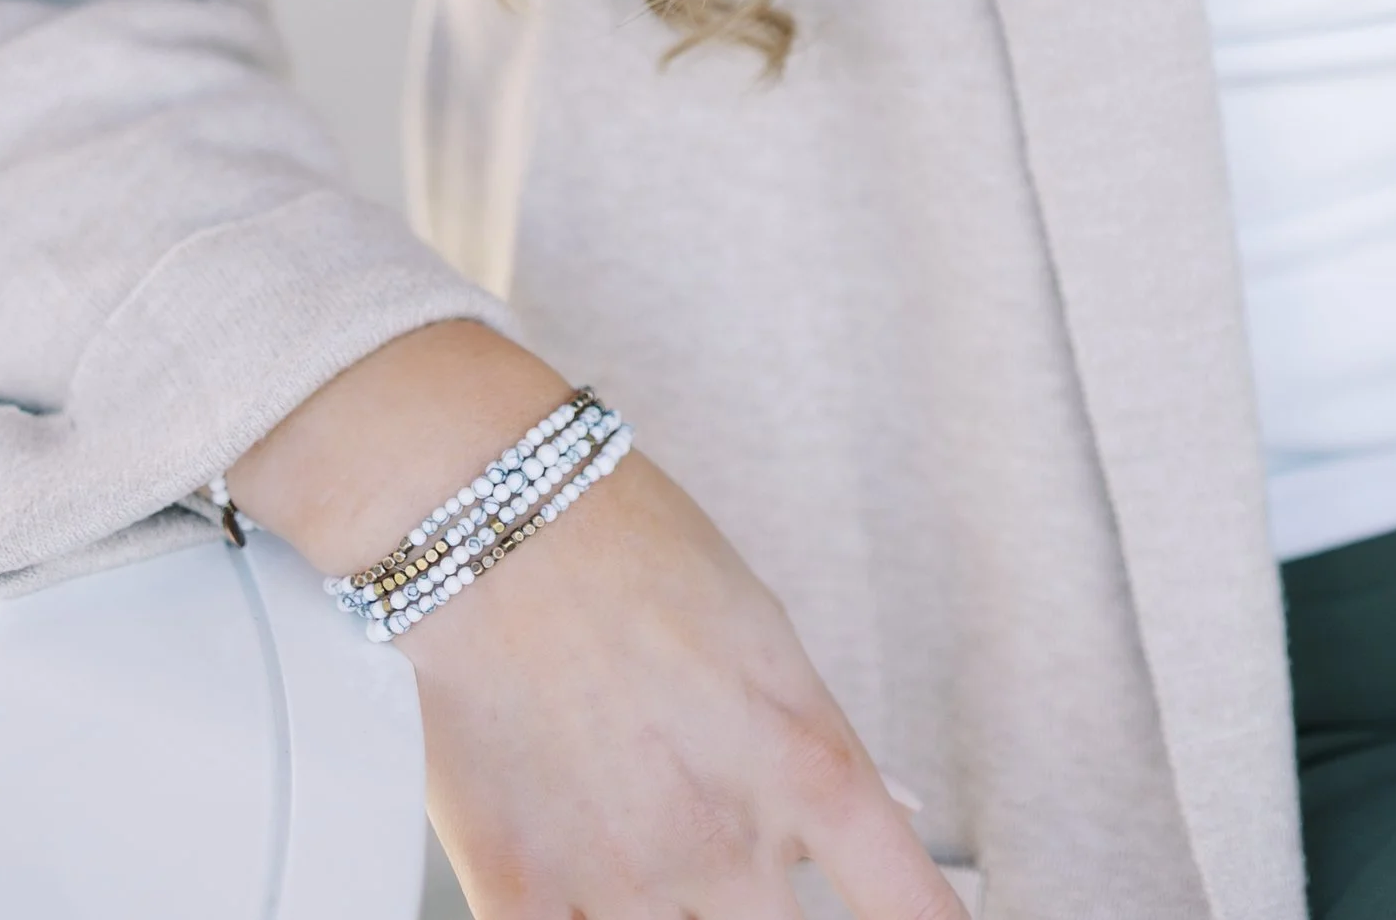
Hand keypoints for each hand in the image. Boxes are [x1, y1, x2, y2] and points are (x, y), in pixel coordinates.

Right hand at [232, 323, 963, 918]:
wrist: (492, 515)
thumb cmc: (626, 545)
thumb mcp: (760, 634)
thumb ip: (809, 743)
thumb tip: (879, 820)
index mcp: (799, 759)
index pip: (903, 898)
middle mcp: (721, 835)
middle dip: (766, 910)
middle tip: (729, 851)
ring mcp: (621, 875)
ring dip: (676, 911)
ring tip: (645, 830)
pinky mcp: (520, 890)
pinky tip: (589, 886)